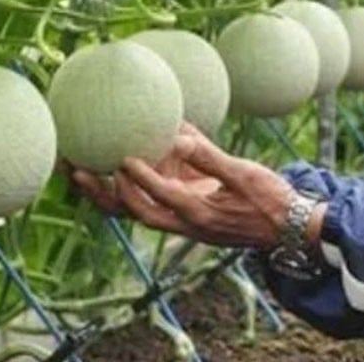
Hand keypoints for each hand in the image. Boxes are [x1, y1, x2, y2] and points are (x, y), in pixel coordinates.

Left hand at [69, 123, 295, 248]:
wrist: (286, 228)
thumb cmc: (269, 199)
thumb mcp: (244, 174)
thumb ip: (209, 157)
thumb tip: (180, 135)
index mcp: (199, 212)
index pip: (162, 195)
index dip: (141, 178)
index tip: (122, 159)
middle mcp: (184, 221)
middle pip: (133, 211)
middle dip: (103, 193)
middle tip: (77, 170)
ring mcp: (182, 221)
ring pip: (136, 211)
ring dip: (107, 195)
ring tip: (79, 172)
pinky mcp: (186, 215)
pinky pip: (151, 202)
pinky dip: (131, 188)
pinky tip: (116, 168)